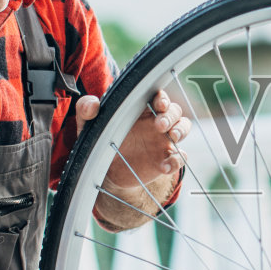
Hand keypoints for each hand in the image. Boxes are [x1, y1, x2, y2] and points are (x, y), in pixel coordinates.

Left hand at [75, 88, 189, 190]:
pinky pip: (180, 157)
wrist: (105, 172)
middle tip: (159, 124)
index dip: (162, 97)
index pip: (157, 96)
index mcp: (140, 110)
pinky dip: (177, 161)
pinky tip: (164, 166)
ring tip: (172, 137)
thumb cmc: (100, 142)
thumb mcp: (89, 126)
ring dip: (181, 130)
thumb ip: (86, 110)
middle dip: (171, 115)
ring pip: (184, 127)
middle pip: (174, 110)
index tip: (159, 103)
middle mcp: (155, 122)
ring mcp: (162, 141)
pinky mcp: (165, 159)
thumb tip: (92, 105)